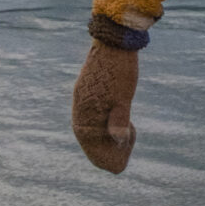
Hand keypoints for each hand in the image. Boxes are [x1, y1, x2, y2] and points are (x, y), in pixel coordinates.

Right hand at [72, 39, 138, 172]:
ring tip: (125, 139)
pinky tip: (118, 123)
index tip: (118, 167)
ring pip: (91, 128)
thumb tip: (118, 142)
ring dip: (106, 138)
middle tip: (123, 157)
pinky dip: (104, 124)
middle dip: (106, 151)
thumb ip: (119, 120)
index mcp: (84, 110)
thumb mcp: (123, 96)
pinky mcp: (88, 91)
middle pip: (89, 139)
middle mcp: (79, 106)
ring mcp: (83, 98)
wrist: (115, 38)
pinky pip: (92, 116)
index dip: (105, 159)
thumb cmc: (120, 68)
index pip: (90, 145)